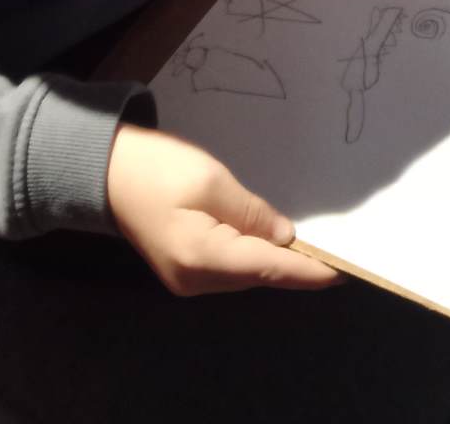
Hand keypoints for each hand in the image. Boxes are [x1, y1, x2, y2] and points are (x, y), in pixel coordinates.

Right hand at [106, 124, 340, 295]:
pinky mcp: (183, 269)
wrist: (104, 171)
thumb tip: (285, 237)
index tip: (345, 270)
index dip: (309, 270)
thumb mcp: (211, 180)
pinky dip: (253, 255)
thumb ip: (252, 211)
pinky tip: (269, 240)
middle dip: (295, 264)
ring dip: (274, 260)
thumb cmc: (157, 168)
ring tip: (311, 242)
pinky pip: (229, 267)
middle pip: (259, 275)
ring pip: (245, 273)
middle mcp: (197, 281)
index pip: (271, 269)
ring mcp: (187, 279)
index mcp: (204, 258)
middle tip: (335, 247)